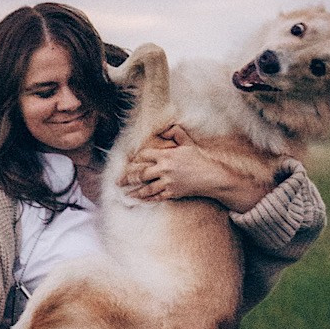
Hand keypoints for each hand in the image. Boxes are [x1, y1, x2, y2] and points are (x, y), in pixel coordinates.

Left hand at [120, 124, 271, 211]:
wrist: (212, 177)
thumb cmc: (200, 159)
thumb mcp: (188, 143)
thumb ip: (176, 133)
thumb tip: (165, 128)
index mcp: (166, 155)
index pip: (144, 155)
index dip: (136, 158)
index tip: (130, 161)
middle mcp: (164, 169)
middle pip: (140, 173)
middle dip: (127, 177)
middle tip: (118, 181)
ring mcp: (167, 182)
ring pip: (146, 188)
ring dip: (134, 191)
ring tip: (125, 193)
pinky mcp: (172, 193)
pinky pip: (156, 197)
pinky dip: (146, 199)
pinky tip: (139, 200)